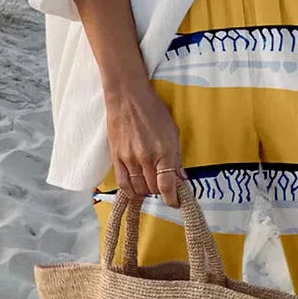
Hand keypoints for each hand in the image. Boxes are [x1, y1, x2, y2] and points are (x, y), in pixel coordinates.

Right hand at [104, 81, 184, 207]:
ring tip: (151, 186)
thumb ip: (176, 158)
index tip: (176, 202)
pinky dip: (130, 191)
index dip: (173, 199)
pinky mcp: (116, 157)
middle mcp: (145, 158)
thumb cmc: (152, 110)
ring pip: (138, 189)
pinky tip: (136, 191)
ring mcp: (129, 159)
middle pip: (154, 189)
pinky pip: (122, 183)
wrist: (127, 96)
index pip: (167, 186)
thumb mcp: (172, 132)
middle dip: (161, 192)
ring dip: (147, 192)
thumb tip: (181, 177)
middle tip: (165, 187)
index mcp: (163, 152)